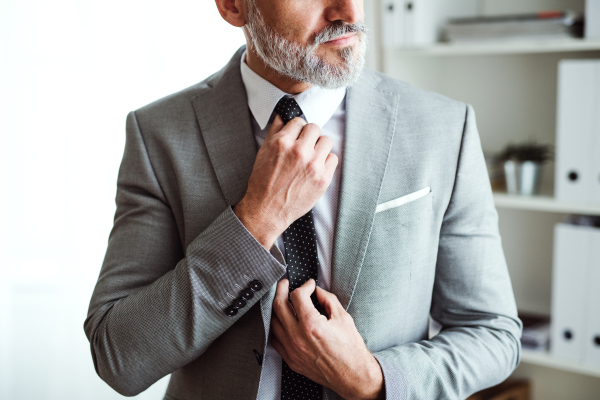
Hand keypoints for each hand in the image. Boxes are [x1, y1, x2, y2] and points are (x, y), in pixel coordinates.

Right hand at [233, 115, 337, 248]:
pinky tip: (316, 168)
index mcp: (282, 142)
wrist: (267, 210)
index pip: (298, 121)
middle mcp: (299, 151)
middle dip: (309, 136)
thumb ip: (274, 131)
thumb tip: (283, 116)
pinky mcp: (323, 179)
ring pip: (327, 140)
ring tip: (311, 157)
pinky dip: (326, 162)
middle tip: (303, 146)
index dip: (296, 130)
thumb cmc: (262, 182)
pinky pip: (333, 159)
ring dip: (319, 147)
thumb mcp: (263, 152)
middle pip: (314, 128)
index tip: (296, 137)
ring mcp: (313, 165)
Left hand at [270, 279, 383, 399]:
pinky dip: (277, 327)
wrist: (352, 375)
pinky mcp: (290, 359)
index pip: (297, 296)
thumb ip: (328, 300)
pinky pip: (275, 339)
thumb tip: (317, 291)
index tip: (309, 285)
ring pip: (273, 322)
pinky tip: (283, 321)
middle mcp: (298, 337)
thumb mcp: (343, 318)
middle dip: (282, 289)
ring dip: (277, 308)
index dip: (304, 285)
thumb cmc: (350, 349)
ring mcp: (292, 349)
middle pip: (279, 305)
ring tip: (284, 300)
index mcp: (311, 325)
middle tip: (287, 284)